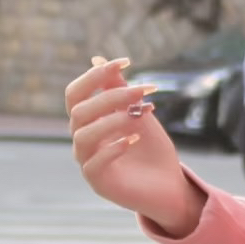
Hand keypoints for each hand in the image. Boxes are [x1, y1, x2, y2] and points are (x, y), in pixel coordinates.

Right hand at [66, 56, 204, 236]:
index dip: (95, 75)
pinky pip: (93, 164)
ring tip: (139, 115)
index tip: (126, 62)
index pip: (76, 93)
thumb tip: (98, 59)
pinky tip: (132, 140)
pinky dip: (112, 148)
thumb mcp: (138, 113)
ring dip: (112, 120)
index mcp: (89, 120)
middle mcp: (83, 139)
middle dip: (112, 96)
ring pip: (82, 135)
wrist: (168, 185)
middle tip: (144, 91)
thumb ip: (119, 90)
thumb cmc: (150, 148)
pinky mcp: (98, 182)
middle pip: (79, 111)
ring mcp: (87, 161)